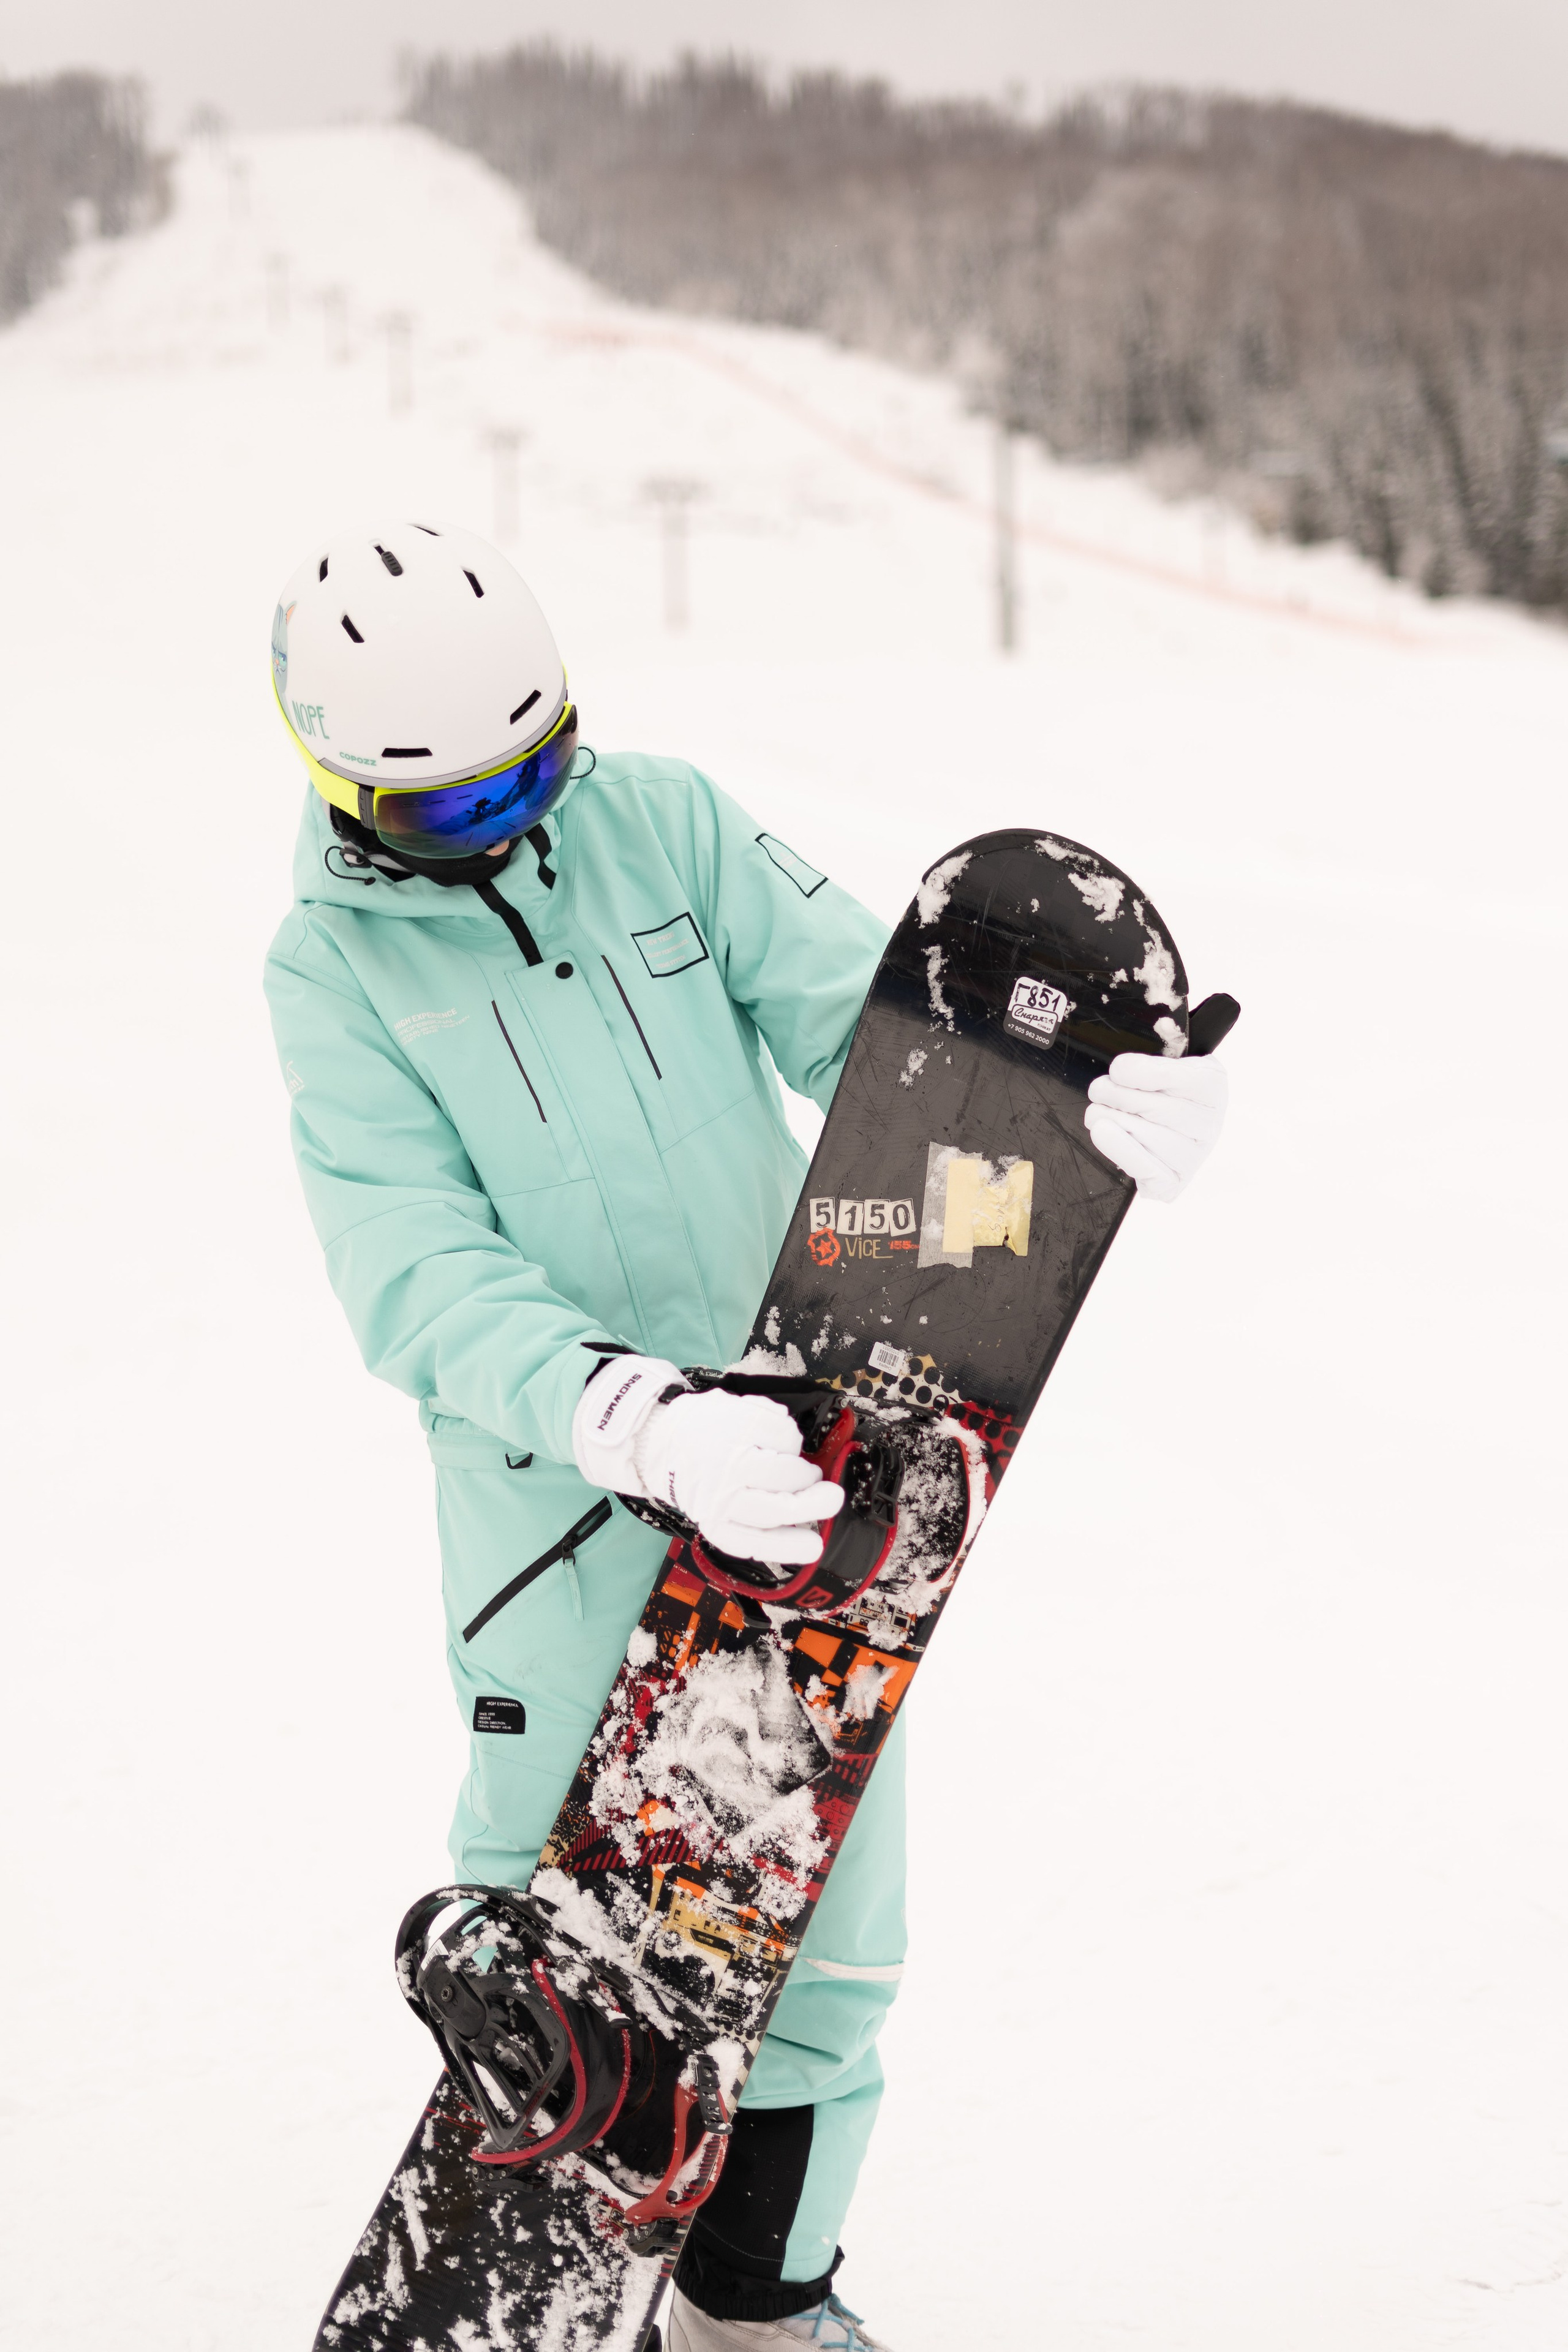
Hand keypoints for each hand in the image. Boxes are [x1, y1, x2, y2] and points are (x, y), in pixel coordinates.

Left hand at [571, 1356, 842, 1563]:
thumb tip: (807, 1527)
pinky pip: (787, 1436)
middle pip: (780, 1509)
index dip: (791, 1548)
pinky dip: (790, 1440)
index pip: (756, 1543)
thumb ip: (753, 1520)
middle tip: (832, 1497)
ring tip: (799, 1469)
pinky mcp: (742, 1422)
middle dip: (816, 1505)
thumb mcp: (715, 1507)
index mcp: (715, 1520)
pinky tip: (775, 1442)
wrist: (662, 1437)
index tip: (816, 1545)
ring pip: (789, 1472)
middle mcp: (721, 1492)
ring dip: (804, 1473)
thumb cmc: (700, 1477)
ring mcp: (732, 1455)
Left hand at [1084, 1051, 1227, 1203]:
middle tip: (1098, 1090)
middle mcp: (1209, 1123)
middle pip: (1155, 1107)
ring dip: (1109, 1118)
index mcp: (1212, 1084)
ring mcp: (1193, 1157)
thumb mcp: (1170, 1063)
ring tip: (1097, 1112)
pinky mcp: (1172, 1183)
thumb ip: (1157, 1055)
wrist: (1172, 1137)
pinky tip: (1103, 1133)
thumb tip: (1124, 1066)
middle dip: (1116, 1095)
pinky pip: (1144, 1168)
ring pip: (1143, 1133)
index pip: (1180, 1077)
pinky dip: (1120, 1149)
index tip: (1118, 1069)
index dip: (1144, 1073)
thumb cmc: (1166, 1093)